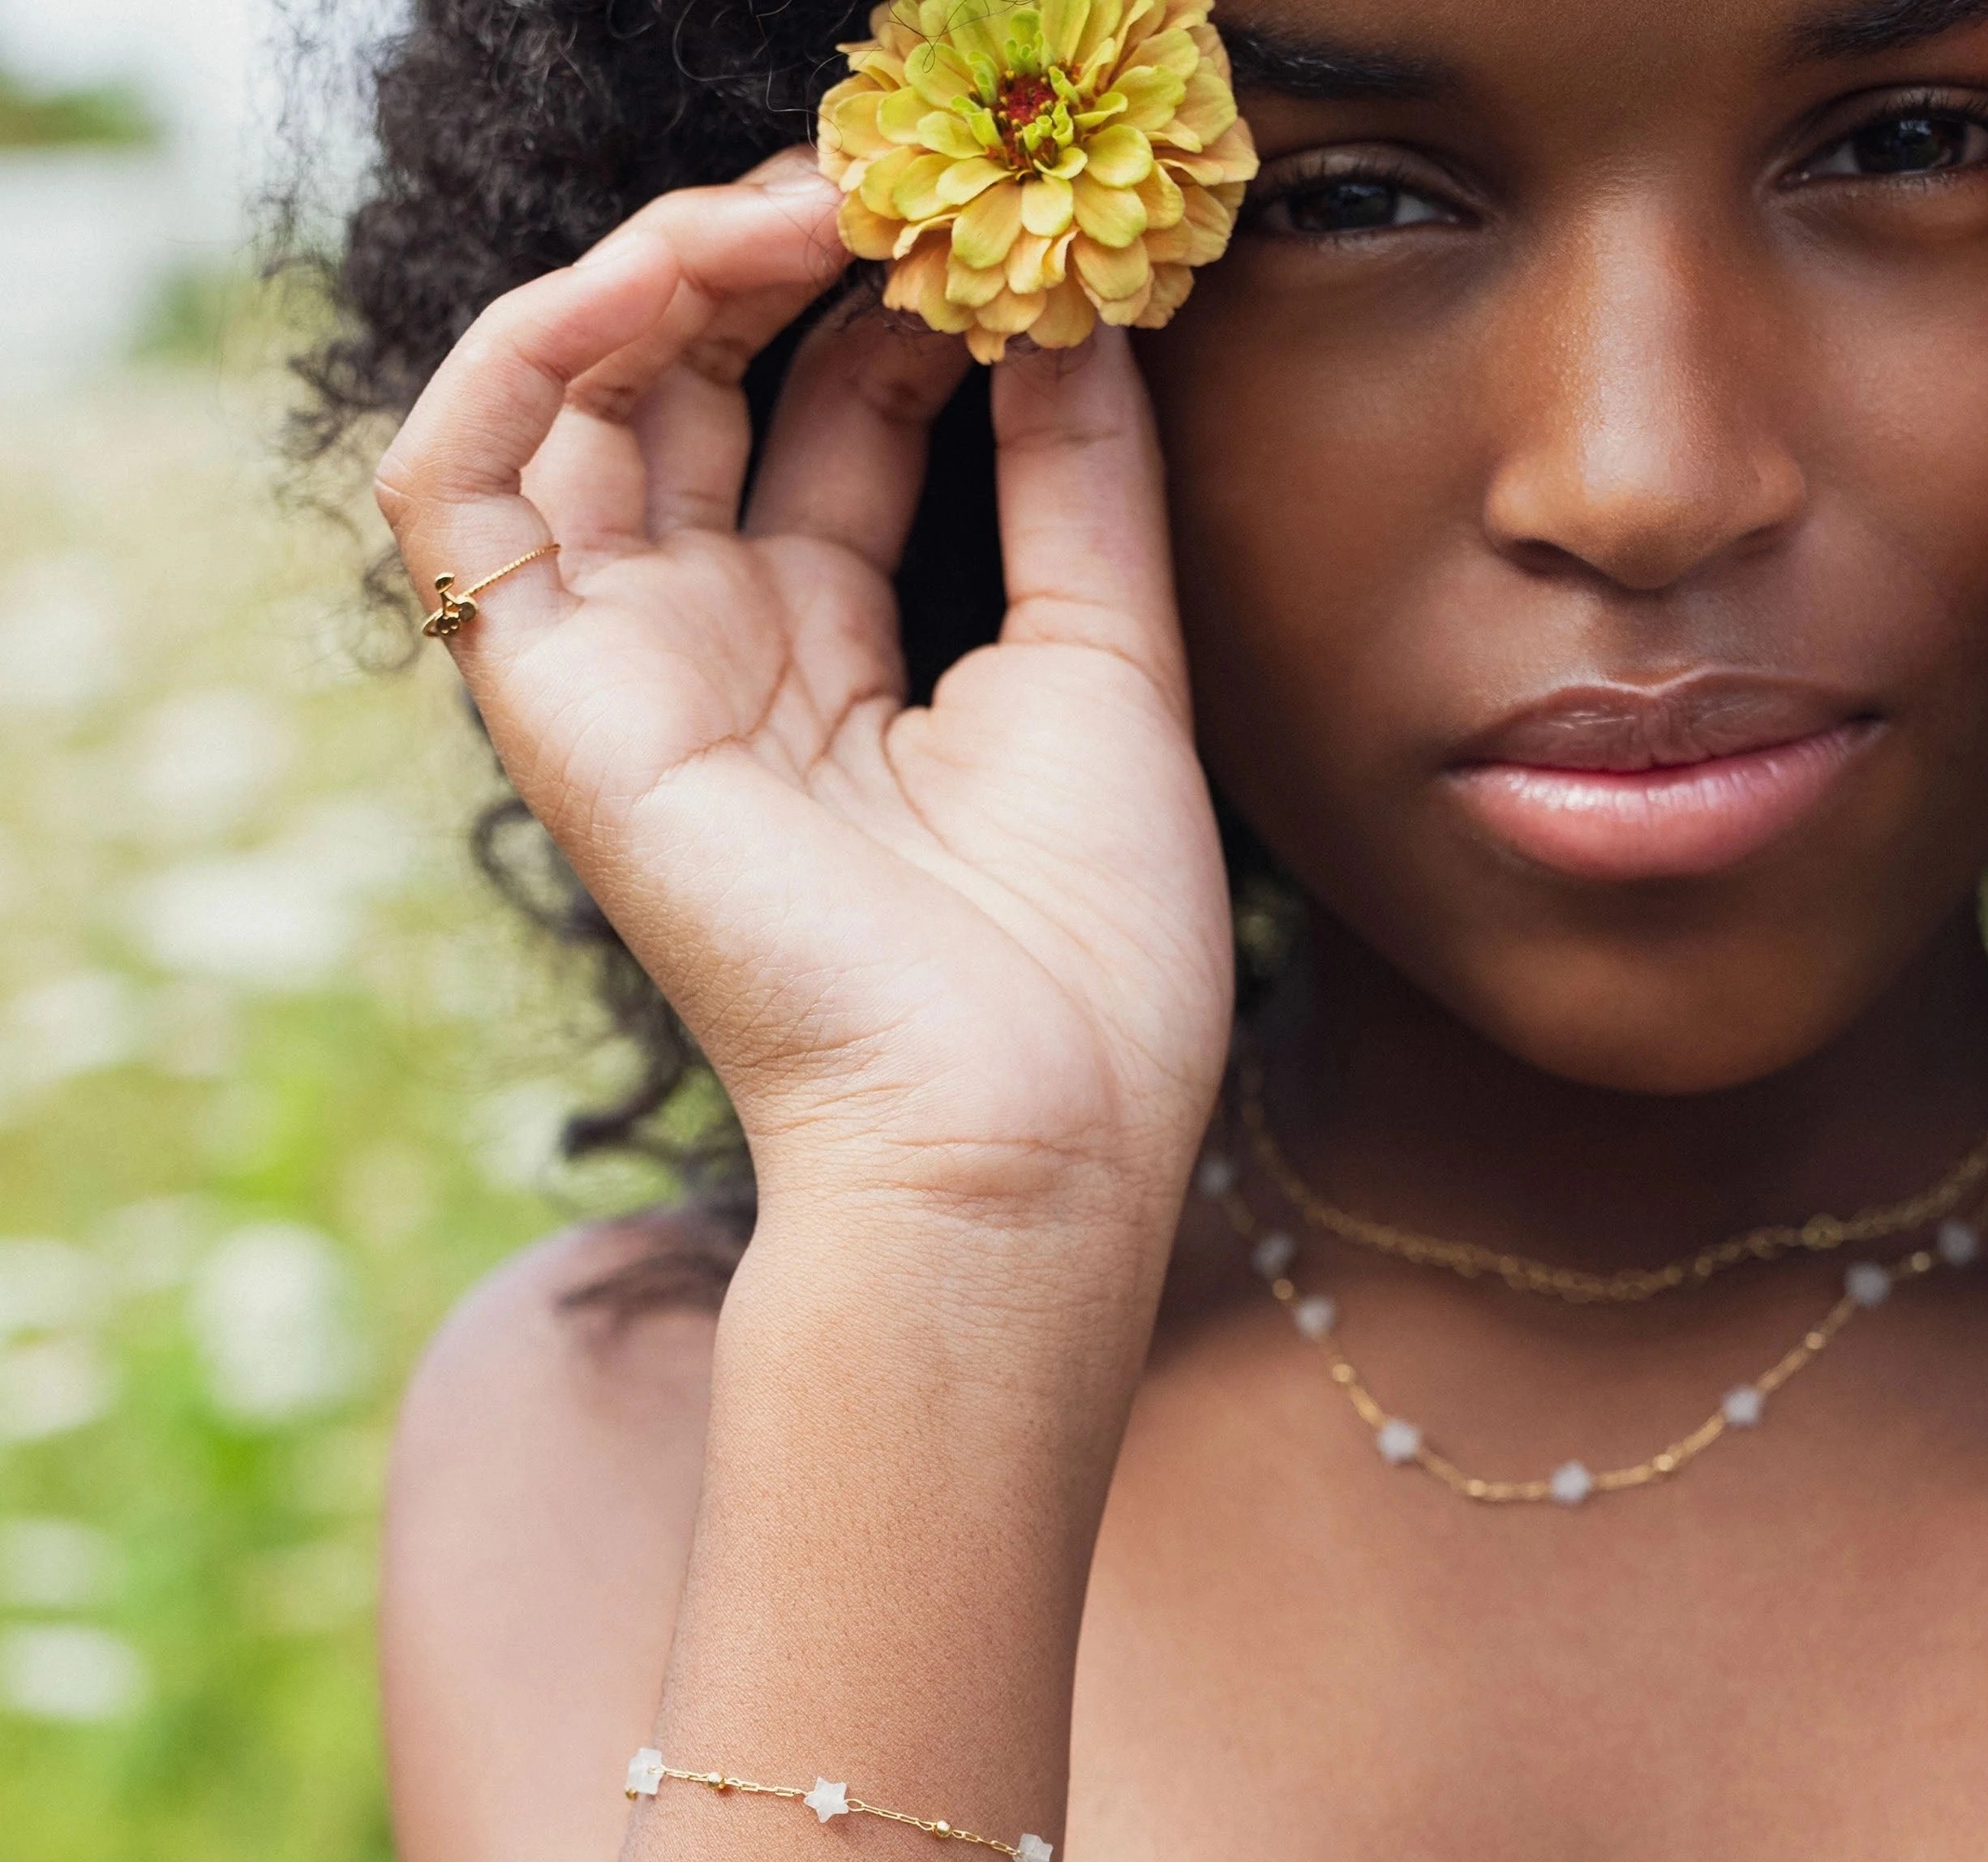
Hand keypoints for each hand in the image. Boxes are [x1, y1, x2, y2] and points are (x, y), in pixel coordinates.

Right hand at [375, 154, 1232, 1229]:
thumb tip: (1076, 305)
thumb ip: (1078, 478)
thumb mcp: (1109, 666)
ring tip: (809, 209)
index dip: (897, 307)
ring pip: (572, 413)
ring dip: (669, 275)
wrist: (1018, 1133)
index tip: (994, 234)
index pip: (835, 425)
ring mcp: (630, 679)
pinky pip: (460, 491)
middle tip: (895, 185)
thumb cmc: (1087, 948)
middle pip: (705, 397)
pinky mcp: (555, 706)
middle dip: (786, 265)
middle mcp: (726, 659)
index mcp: (849, 666)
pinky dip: (532, 355)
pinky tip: (667, 278)